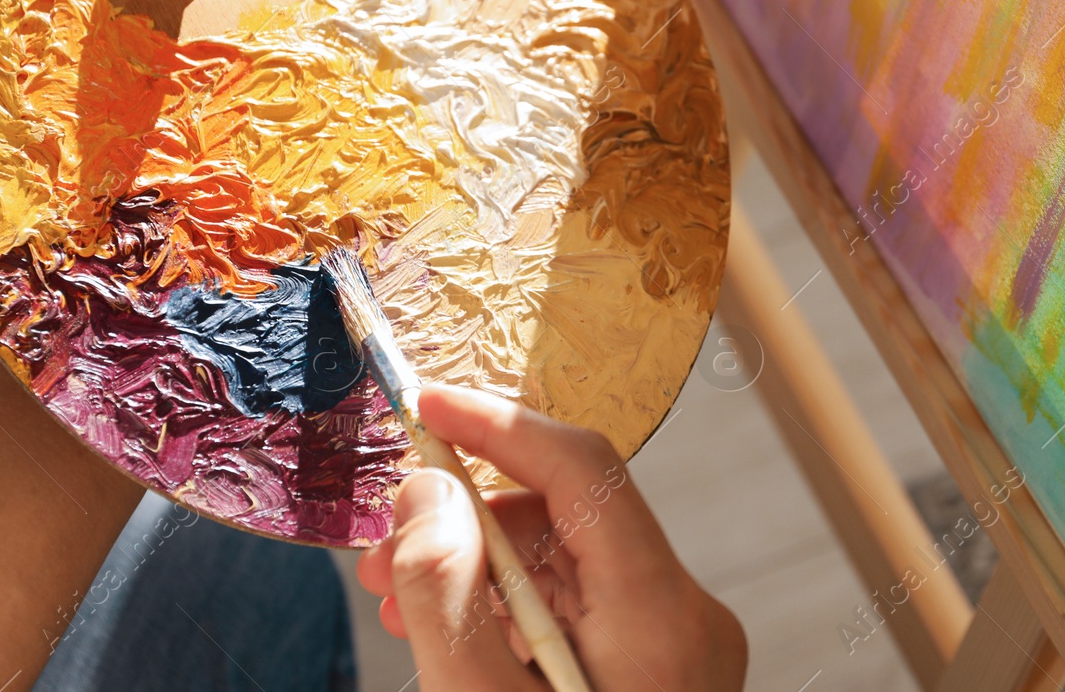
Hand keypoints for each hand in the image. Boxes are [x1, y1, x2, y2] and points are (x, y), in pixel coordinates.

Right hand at [357, 386, 747, 690]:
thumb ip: (445, 592)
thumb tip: (426, 490)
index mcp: (665, 621)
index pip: (583, 470)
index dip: (496, 422)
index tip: (420, 401)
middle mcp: (685, 621)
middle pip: (567, 516)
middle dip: (464, 513)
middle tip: (378, 549)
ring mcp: (674, 651)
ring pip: (561, 561)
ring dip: (472, 563)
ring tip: (394, 601)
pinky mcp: (651, 674)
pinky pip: (569, 609)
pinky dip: (501, 606)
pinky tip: (444, 632)